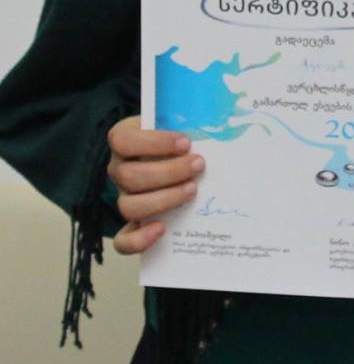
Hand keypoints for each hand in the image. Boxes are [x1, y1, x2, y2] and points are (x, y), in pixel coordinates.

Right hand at [106, 116, 200, 254]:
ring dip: (164, 199)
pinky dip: (139, 239)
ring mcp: (124, 197)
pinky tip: (161, 229)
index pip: (122, 141)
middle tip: (199, 165)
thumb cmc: (182, 138)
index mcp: (124, 141)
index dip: (153, 143)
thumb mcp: (183, 124)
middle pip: (129, 176)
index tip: (186, 143)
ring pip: (129, 205)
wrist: (179, 159)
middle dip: (168, 172)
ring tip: (193, 189)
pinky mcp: (132, 222)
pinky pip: (123, 239)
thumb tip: (224, 127)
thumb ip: (192, 124)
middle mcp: (119, 170)